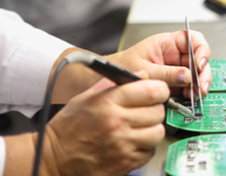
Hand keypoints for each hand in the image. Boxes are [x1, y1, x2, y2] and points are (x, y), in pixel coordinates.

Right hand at [44, 71, 168, 175]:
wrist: (54, 158)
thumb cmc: (68, 127)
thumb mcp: (86, 97)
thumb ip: (115, 84)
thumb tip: (141, 74)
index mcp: (108, 102)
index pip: (152, 90)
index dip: (160, 90)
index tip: (158, 92)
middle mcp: (117, 122)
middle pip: (158, 112)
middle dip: (155, 110)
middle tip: (145, 111)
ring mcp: (122, 144)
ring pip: (158, 132)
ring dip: (152, 130)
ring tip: (139, 128)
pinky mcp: (125, 162)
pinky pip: (149, 151)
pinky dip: (144, 147)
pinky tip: (132, 143)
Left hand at [106, 31, 211, 98]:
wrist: (113, 81)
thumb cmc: (124, 66)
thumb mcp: (144, 69)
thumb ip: (165, 73)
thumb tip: (186, 76)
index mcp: (168, 44)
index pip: (193, 39)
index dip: (201, 50)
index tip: (200, 63)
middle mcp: (176, 55)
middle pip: (200, 59)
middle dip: (203, 73)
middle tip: (201, 86)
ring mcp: (178, 70)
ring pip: (198, 74)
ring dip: (200, 85)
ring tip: (195, 95)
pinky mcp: (177, 83)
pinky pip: (191, 87)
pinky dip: (193, 93)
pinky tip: (190, 98)